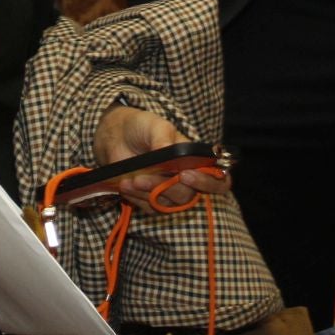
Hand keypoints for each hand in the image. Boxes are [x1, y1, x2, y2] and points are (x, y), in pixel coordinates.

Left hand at [91, 106, 228, 209]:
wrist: (117, 135)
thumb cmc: (143, 127)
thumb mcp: (154, 125)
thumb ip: (163, 138)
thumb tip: (167, 153)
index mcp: (196, 160)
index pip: (218, 180)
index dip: (208, 183)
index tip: (184, 175)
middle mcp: (186, 179)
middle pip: (188, 196)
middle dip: (167, 188)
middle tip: (143, 178)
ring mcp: (169, 191)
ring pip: (168, 204)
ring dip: (147, 193)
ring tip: (130, 180)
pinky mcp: (152, 200)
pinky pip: (150, 208)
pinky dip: (137, 198)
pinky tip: (125, 185)